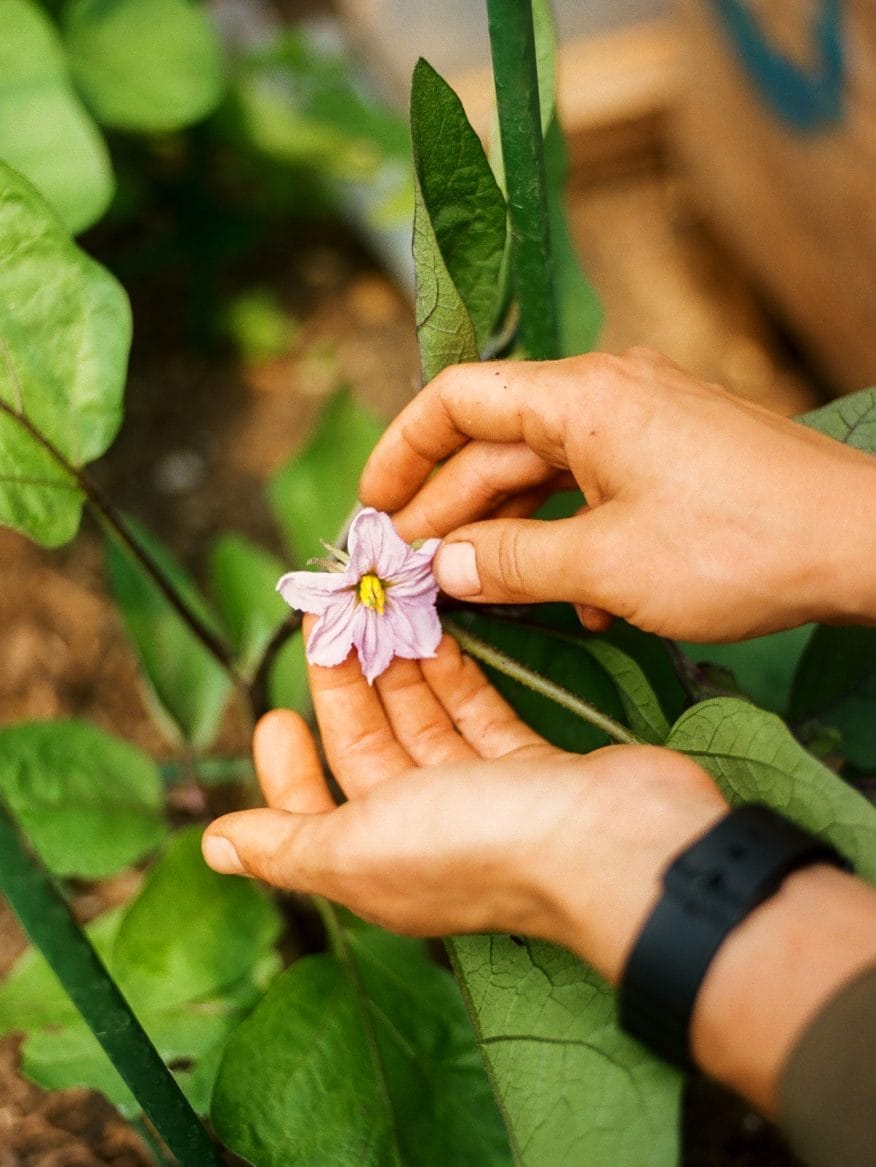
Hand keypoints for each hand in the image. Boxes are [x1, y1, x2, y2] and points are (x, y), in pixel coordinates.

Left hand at [202, 630, 726, 984]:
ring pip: (424, 724)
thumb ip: (287, 844)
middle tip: (328, 618)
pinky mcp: (532, 767)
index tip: (275, 711)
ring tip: (374, 609)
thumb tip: (214, 847)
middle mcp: (427, 835)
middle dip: (344, 687)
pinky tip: (435, 632)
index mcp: (377, 863)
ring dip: (397, 671)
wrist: (616, 844)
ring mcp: (484, 800)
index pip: (312, 811)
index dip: (287, 766)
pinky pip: (479, 714)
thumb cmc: (481, 843)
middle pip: (370, 751)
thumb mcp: (360, 847)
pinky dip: (455, 677)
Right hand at [359, 348, 875, 639]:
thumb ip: (509, 563)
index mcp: (581, 397)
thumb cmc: (736, 546)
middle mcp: (608, 396)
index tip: (373, 507)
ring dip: (509, 537)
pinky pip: (598, 493)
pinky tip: (574, 601)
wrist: (865, 544)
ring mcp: (646, 426)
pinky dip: (571, 541)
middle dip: (449, 512)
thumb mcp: (605, 563)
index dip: (403, 451)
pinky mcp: (675, 461)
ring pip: (547, 477)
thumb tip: (440, 569)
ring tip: (475, 597)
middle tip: (410, 573)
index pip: (459, 400)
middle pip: (497, 446)